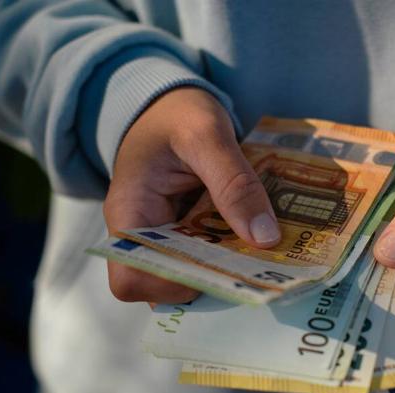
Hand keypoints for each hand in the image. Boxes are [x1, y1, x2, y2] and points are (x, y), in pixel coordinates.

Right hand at [103, 87, 280, 303]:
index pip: (132, 280)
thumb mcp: (206, 134)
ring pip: (194, 277)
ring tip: (266, 251)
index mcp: (129, 214)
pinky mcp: (189, 235)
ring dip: (230, 269)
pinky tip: (261, 238)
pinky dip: (236, 253)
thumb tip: (265, 238)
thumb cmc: (177, 112)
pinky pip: (210, 258)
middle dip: (214, 280)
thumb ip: (233, 182)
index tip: (217, 265)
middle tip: (259, 263)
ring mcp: (166, 238)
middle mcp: (142, 236)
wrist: (172, 103)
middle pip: (167, 288)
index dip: (172, 285)